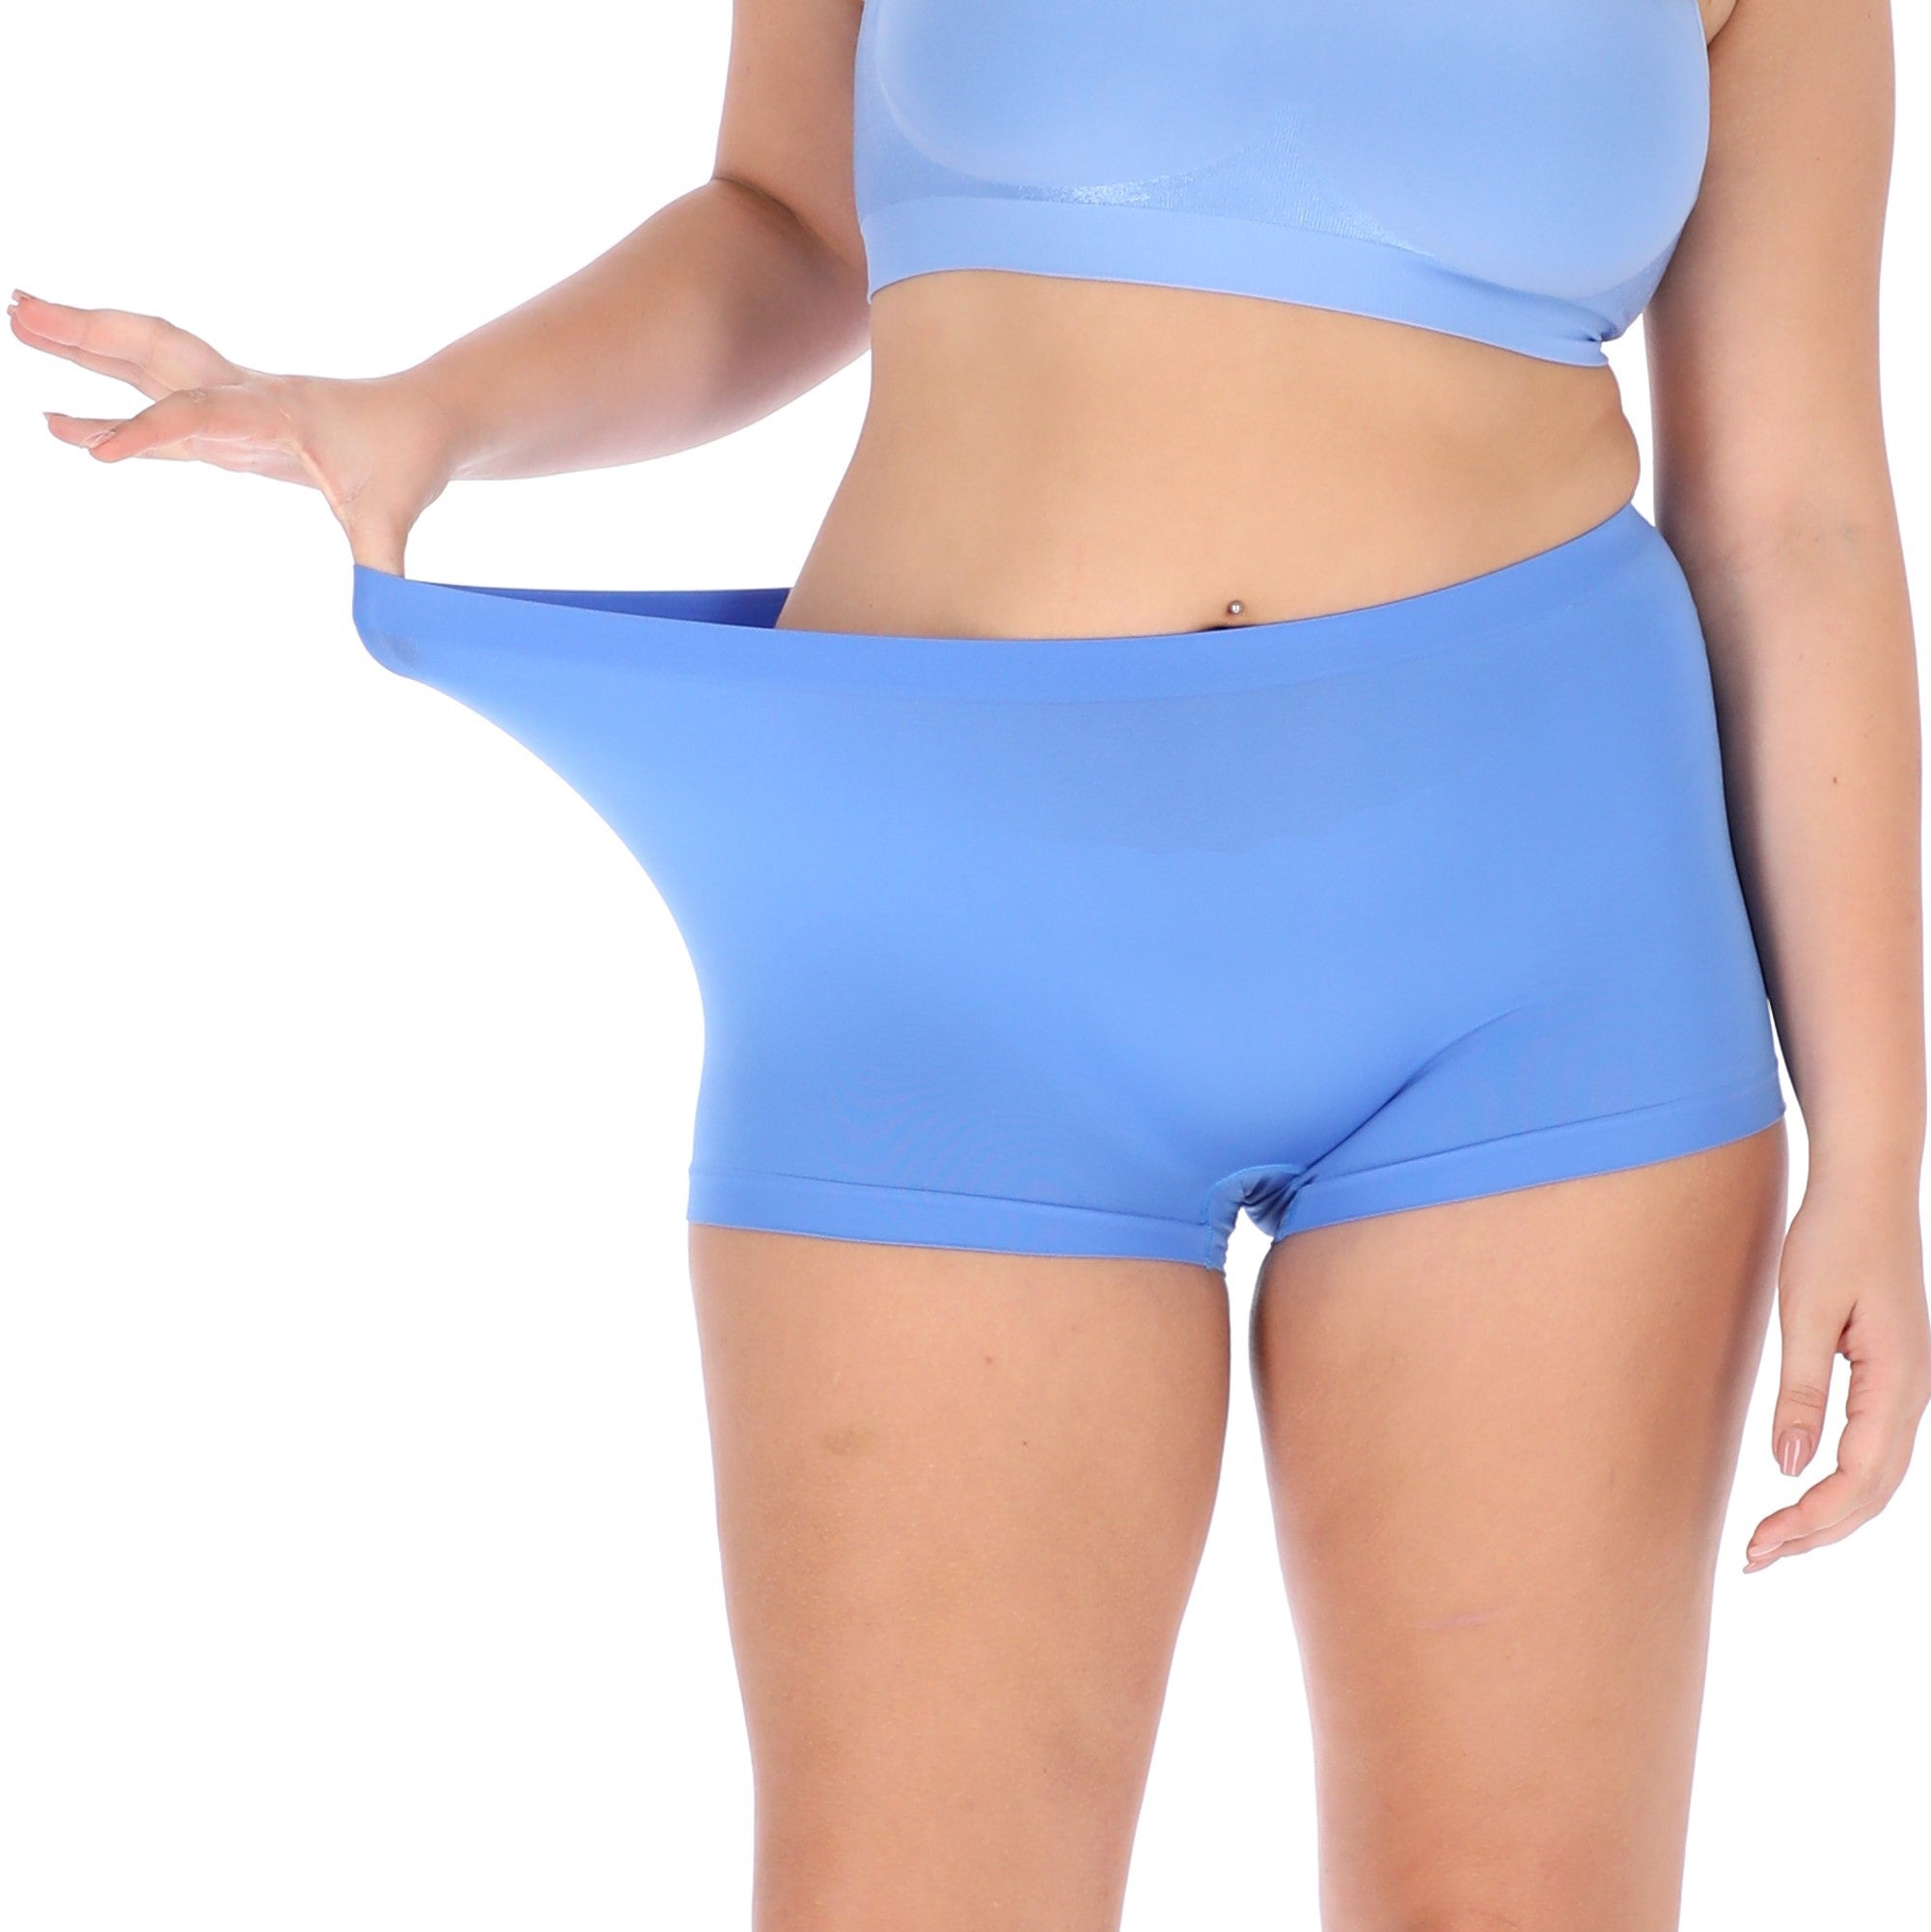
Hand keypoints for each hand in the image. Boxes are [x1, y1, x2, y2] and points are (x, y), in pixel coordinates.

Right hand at [9, 289, 457, 573]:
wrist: (428, 418)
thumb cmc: (409, 459)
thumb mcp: (394, 517)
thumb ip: (382, 569)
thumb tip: (385, 626)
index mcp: (276, 412)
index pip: (198, 415)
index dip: (147, 433)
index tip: (94, 452)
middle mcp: (245, 393)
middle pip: (155, 352)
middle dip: (85, 334)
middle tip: (16, 310)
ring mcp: (232, 400)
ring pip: (147, 362)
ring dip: (84, 342)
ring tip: (16, 317)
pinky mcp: (230, 419)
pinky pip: (157, 408)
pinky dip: (106, 408)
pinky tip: (57, 421)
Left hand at [1745, 1178, 1930, 1570]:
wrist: (1866, 1187)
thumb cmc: (1833, 1238)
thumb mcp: (1806, 1311)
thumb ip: (1801, 1391)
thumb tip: (1788, 1467)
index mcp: (1899, 1383)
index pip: (1859, 1479)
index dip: (1810, 1519)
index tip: (1759, 1542)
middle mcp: (1914, 1394)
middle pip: (1873, 1492)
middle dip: (1817, 1532)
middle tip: (1754, 1558)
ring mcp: (1908, 1387)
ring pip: (1876, 1477)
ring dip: (1828, 1515)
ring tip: (1772, 1543)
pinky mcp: (1890, 1375)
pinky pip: (1873, 1449)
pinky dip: (1839, 1484)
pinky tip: (1801, 1494)